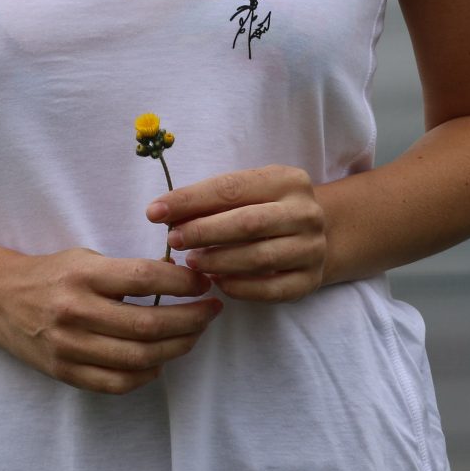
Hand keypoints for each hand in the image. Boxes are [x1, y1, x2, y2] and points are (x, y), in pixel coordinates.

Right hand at [0, 245, 220, 394]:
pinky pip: (116, 383)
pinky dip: (145, 375)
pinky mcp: (65, 372)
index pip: (145, 278)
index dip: (183, 282)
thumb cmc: (53, 276)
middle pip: (147, 324)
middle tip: (210, 312)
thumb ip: (128, 271)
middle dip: (190, 320)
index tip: (204, 283)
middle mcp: (75, 311)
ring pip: (138, 358)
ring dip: (176, 348)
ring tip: (192, 335)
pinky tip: (159, 362)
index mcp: (83, 275)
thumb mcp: (86, 259)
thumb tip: (184, 279)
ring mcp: (69, 346)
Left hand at [148, 164, 330, 303]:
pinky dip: (239, 287)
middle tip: (173, 240)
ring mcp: (312, 248)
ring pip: (258, 258)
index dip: (190, 200)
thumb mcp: (246, 194)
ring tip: (191, 262)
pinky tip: (217, 282)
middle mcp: (306, 213)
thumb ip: (210, 201)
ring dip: (218, 261)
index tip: (155, 212)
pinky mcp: (311, 280)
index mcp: (288, 180)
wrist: (315, 235)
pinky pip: (271, 290)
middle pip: (248, 223)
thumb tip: (162, 212)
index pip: (232, 189)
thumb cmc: (266, 209)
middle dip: (203, 231)